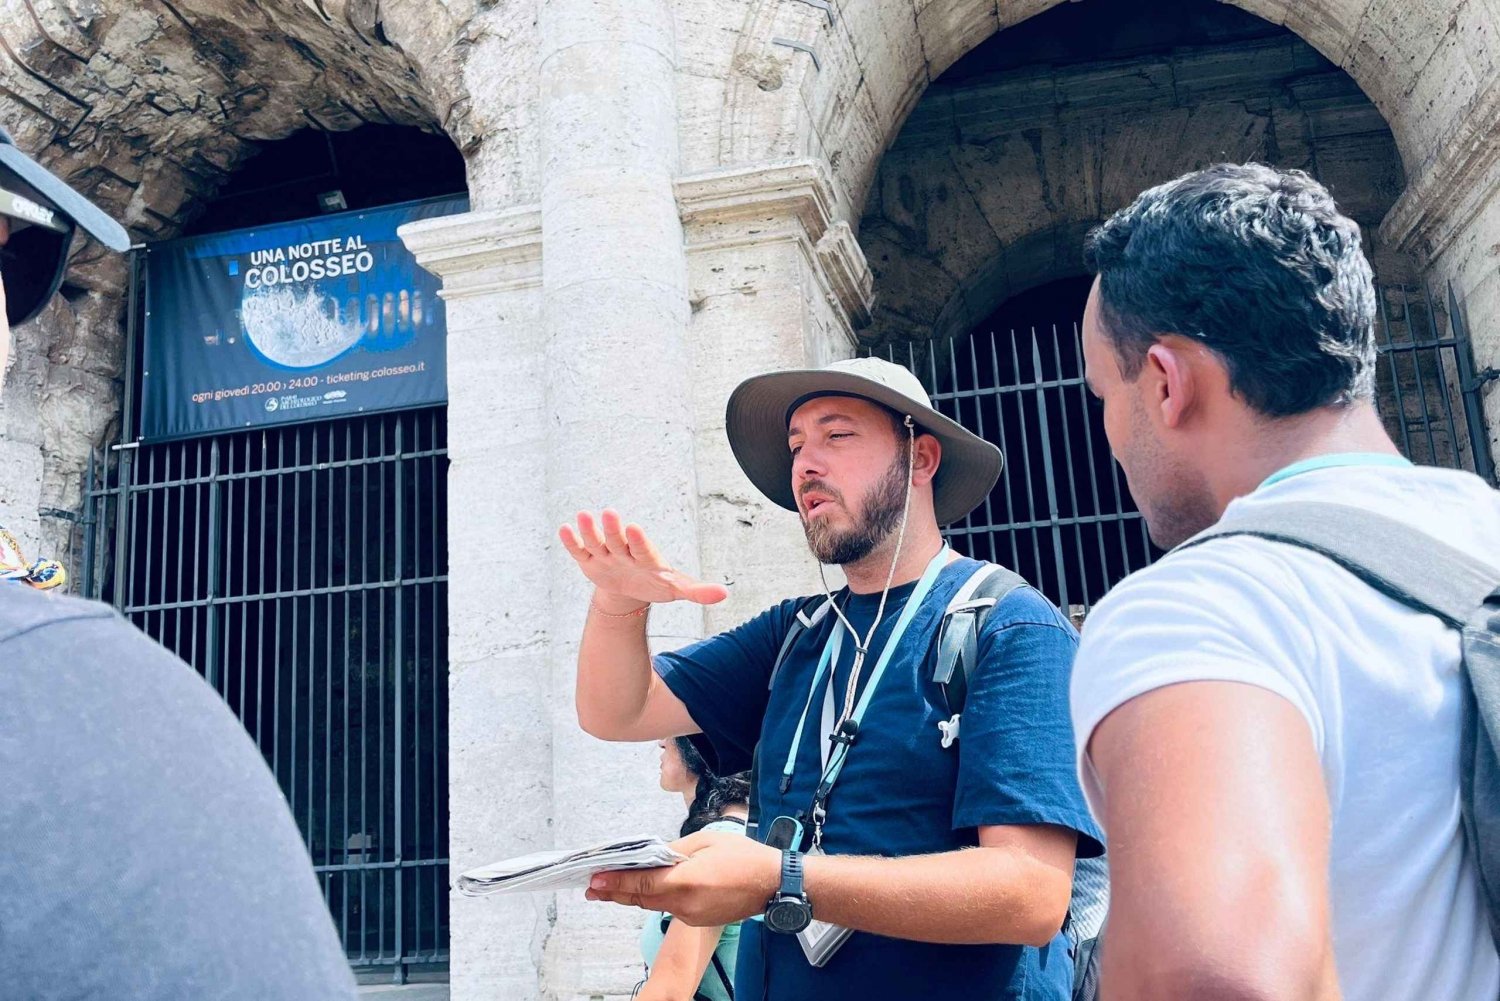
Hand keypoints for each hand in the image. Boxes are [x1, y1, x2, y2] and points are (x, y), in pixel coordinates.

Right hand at [559, 510, 728, 608]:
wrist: (632, 589)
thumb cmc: (657, 584)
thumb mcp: (677, 589)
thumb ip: (697, 591)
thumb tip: (724, 594)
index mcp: (647, 558)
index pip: (643, 548)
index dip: (639, 540)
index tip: (635, 527)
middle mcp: (625, 553)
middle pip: (619, 541)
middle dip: (614, 529)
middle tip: (609, 512)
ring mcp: (607, 557)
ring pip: (597, 543)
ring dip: (590, 531)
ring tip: (582, 516)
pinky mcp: (591, 563)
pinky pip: (580, 552)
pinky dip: (572, 542)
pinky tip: (565, 529)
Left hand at [585, 830, 780, 925]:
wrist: (773, 884)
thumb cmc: (744, 857)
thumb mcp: (706, 842)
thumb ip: (675, 851)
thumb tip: (653, 855)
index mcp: (686, 881)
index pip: (642, 883)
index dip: (616, 882)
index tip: (595, 880)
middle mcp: (685, 904)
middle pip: (642, 899)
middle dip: (616, 892)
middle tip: (592, 888)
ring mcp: (692, 916)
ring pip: (654, 905)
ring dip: (632, 897)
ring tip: (610, 890)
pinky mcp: (698, 920)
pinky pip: (669, 908)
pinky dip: (653, 899)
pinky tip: (644, 891)